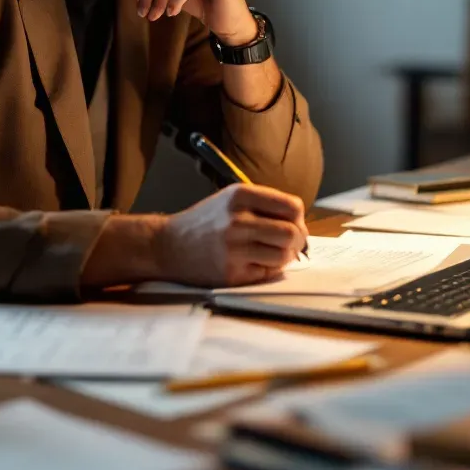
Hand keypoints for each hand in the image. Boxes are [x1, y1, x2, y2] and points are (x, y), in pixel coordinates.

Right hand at [154, 183, 306, 287]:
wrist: (169, 245)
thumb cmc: (205, 221)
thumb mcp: (230, 198)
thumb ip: (264, 204)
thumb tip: (300, 223)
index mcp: (240, 195)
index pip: (292, 206)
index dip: (298, 217)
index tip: (294, 224)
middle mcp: (237, 220)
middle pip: (292, 232)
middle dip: (297, 240)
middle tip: (291, 243)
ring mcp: (234, 248)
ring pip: (283, 255)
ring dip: (285, 257)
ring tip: (273, 253)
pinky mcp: (231, 273)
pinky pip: (267, 273)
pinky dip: (268, 269)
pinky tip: (255, 263)